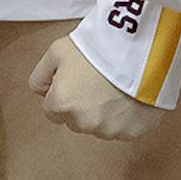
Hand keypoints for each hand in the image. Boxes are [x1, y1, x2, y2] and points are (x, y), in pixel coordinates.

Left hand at [29, 36, 167, 140]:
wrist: (140, 49)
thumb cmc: (98, 47)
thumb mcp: (58, 50)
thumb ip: (40, 74)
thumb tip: (41, 91)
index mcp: (62, 105)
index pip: (52, 111)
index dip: (62, 92)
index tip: (76, 79)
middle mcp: (84, 123)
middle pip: (75, 120)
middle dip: (82, 105)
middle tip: (96, 80)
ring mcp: (110, 131)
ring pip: (100, 126)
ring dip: (104, 113)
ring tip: (115, 86)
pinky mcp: (133, 132)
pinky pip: (123, 128)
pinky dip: (125, 116)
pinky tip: (129, 95)